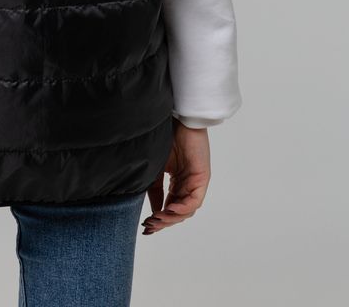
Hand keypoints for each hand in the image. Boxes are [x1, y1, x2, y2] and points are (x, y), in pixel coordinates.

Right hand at [142, 118, 210, 234]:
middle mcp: (188, 185)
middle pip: (178, 212)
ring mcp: (195, 183)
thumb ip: (155, 190)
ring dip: (171, 217)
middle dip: (164, 221)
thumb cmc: (166, 138)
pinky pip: (194, 200)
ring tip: (157, 219)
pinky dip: (182, 208)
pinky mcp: (202, 178)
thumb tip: (154, 212)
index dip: (159, 219)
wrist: (176, 120)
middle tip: (150, 226)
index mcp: (177, 182)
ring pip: (186, 210)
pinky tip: (169, 210)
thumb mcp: (156, 169)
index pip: (169, 207)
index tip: (146, 227)